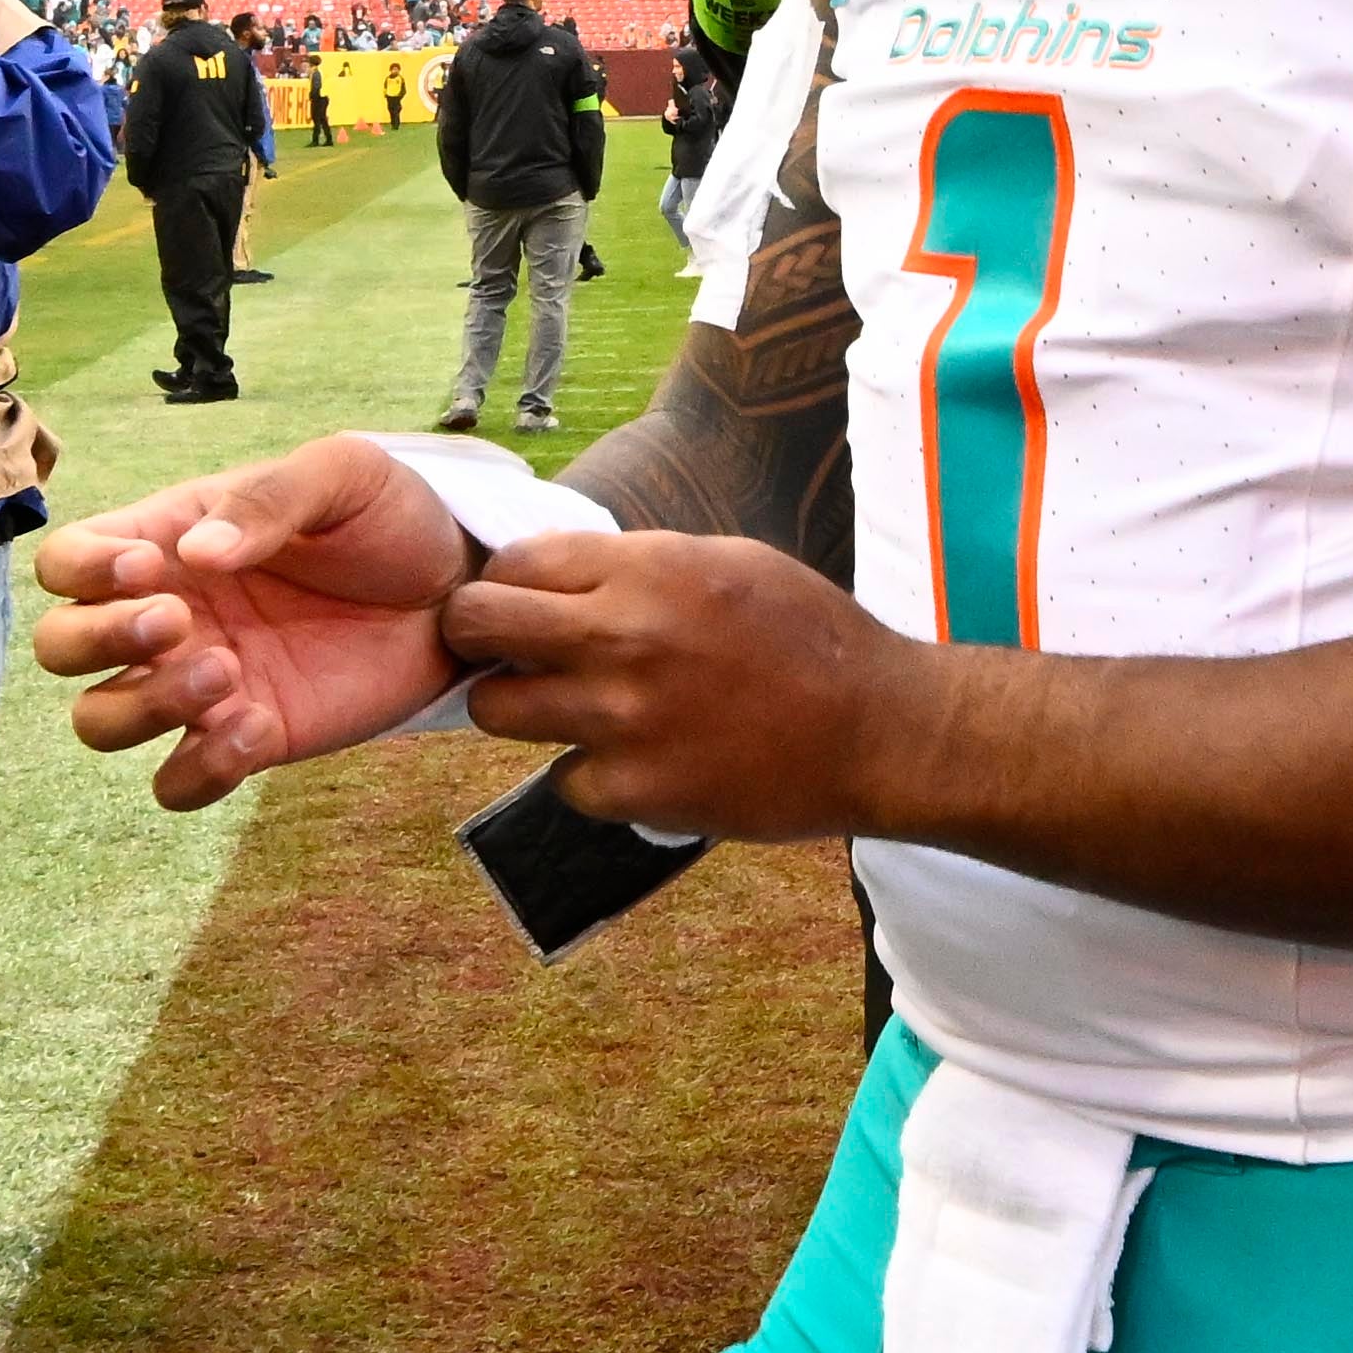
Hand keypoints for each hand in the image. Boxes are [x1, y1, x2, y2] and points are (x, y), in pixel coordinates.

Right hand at [32, 434, 480, 806]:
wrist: (462, 588)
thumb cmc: (390, 517)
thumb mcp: (339, 476)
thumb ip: (266, 503)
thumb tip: (197, 554)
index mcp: (170, 540)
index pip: (68, 561)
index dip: (83, 570)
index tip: (150, 567)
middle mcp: (170, 616)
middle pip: (59, 649)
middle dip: (98, 641)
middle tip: (180, 623)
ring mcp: (202, 683)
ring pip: (100, 722)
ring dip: (142, 708)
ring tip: (227, 675)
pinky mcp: (249, 739)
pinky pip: (178, 783)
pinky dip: (198, 769)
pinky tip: (258, 727)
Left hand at [440, 528, 923, 839]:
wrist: (877, 731)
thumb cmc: (807, 637)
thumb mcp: (725, 561)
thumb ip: (636, 566)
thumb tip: (557, 575)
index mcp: (645, 569)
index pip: (511, 564)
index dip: (505, 582)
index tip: (518, 601)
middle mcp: (620, 638)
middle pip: (475, 627)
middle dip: (474, 636)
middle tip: (499, 651)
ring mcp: (620, 720)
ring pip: (496, 711)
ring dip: (520, 706)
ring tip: (565, 706)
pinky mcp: (634, 791)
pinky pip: (563, 779)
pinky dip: (587, 773)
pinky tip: (634, 760)